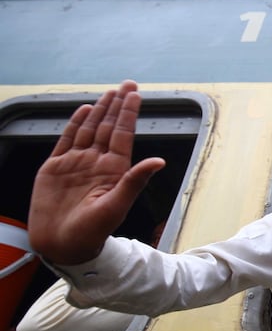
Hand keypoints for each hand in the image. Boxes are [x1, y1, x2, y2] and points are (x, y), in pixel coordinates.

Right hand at [27, 80, 164, 264]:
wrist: (62, 246)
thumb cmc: (92, 232)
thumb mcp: (117, 205)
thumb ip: (135, 181)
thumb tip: (159, 161)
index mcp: (114, 170)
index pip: (123, 134)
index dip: (129, 113)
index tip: (136, 94)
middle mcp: (96, 163)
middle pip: (108, 127)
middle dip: (118, 105)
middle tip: (127, 84)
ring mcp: (76, 164)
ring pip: (89, 130)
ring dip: (99, 110)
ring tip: (109, 93)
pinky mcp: (55, 168)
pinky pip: (66, 140)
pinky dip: (74, 124)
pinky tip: (83, 110)